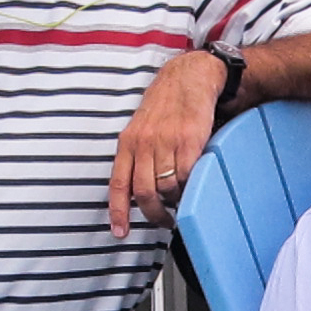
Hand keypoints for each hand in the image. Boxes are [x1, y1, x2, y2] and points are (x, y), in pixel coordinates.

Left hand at [108, 49, 222, 235]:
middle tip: (164, 221)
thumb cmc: (165, 105)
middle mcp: (144, 143)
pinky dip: (190, 187)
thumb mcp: (140, 128)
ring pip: (168, 188)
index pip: (119, 184)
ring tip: (181, 200)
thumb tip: (136, 190)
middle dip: (154, 214)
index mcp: (128, 142)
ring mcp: (167, 142)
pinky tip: (192, 186)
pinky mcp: (189, 140)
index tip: (120, 232)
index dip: (118, 212)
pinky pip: (187, 175)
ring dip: (176, 201)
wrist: (188, 77)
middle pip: (144, 192)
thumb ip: (136, 156)